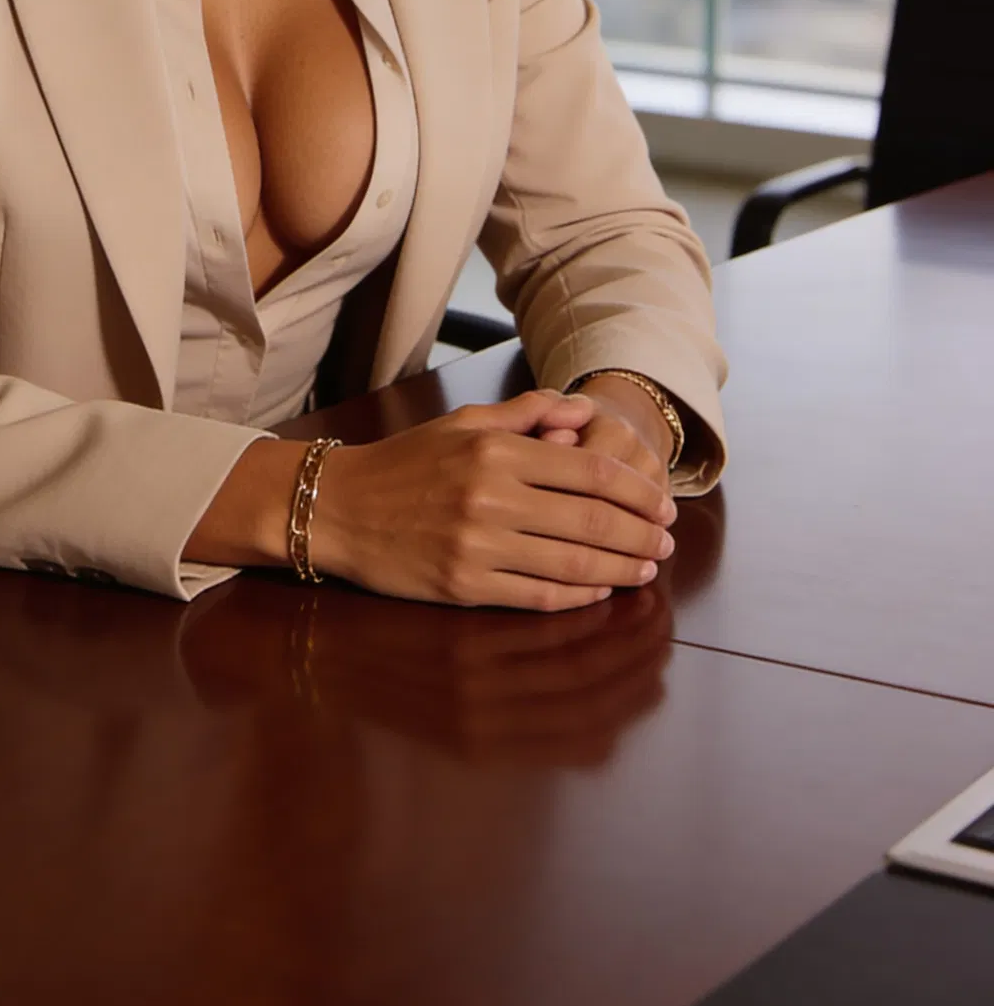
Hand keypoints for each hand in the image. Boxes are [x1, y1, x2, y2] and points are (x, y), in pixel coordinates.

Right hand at [308, 389, 676, 611]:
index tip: (663, 504)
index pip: (589, 471)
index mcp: (495, 452)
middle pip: (591, 520)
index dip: (636, 491)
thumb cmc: (405, 463)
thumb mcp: (462, 423)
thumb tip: (581, 410)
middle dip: (640, 533)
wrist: (339, 508)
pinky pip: (538, 595)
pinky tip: (600, 591)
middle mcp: (491, 498)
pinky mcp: (464, 586)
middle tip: (667, 542)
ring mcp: (478, 546)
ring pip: (572, 562)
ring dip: (620, 568)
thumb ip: (525, 412)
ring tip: (645, 568)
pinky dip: (578, 595)